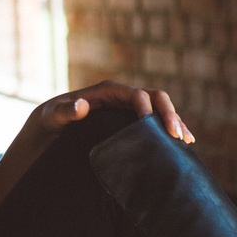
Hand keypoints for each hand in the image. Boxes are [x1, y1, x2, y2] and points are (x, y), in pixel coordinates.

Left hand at [34, 79, 194, 143]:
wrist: (49, 129)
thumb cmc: (49, 120)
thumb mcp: (52, 116)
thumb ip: (65, 111)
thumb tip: (82, 105)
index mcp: (108, 90)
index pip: (137, 95)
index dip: (149, 109)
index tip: (154, 128)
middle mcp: (121, 96)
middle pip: (155, 99)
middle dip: (169, 114)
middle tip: (178, 137)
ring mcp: (127, 108)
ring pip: (159, 110)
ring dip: (174, 123)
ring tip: (186, 142)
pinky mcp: (129, 121)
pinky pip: (154, 123)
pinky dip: (167, 131)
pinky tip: (181, 145)